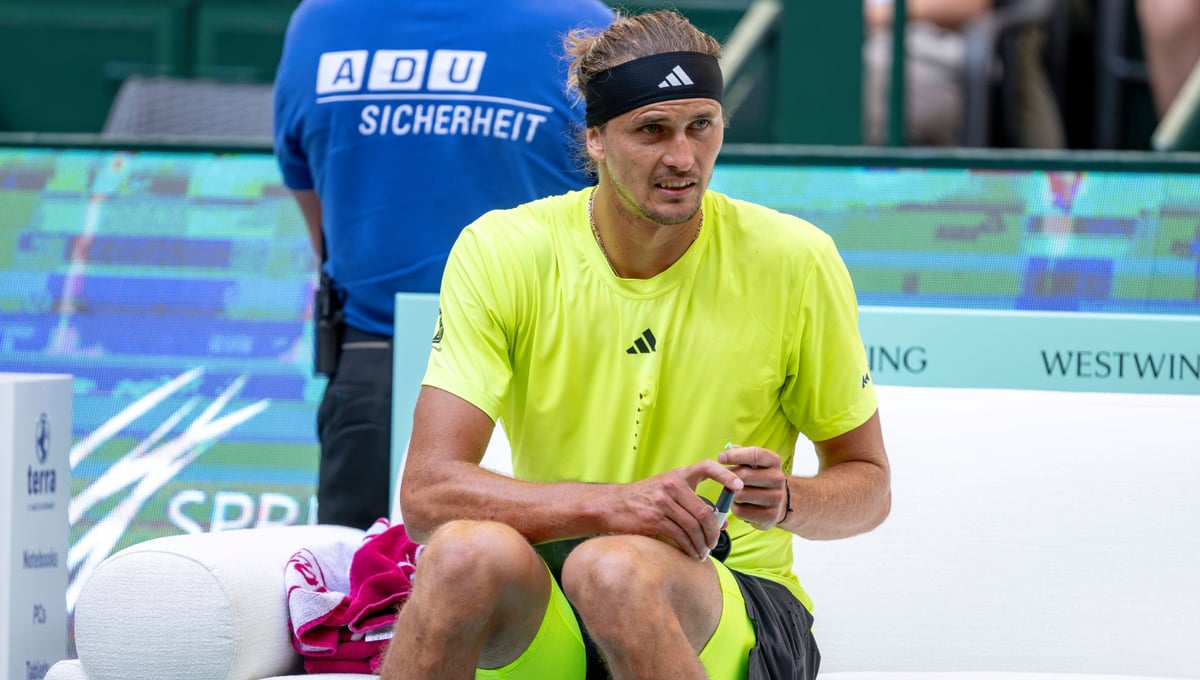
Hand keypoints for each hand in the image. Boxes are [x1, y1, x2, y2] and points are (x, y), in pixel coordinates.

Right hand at [604, 459, 743, 559]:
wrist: (611, 505)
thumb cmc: (644, 499)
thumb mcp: (668, 493)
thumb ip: (694, 503)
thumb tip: (724, 522)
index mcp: (678, 475)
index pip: (707, 467)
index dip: (726, 475)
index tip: (739, 486)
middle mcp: (672, 485)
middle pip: (705, 512)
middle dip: (714, 532)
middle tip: (715, 543)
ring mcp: (662, 502)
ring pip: (694, 527)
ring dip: (702, 545)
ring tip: (703, 552)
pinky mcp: (654, 519)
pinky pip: (680, 537)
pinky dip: (689, 548)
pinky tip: (691, 553)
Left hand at [718, 446, 789, 530]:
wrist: (777, 501)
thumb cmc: (758, 477)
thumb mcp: (754, 462)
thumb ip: (740, 453)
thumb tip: (729, 449)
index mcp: (774, 461)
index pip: (755, 455)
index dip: (735, 456)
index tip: (720, 458)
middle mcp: (778, 479)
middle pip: (745, 475)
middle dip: (729, 477)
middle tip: (722, 479)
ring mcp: (776, 498)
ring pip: (741, 494)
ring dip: (731, 494)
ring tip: (732, 492)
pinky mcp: (770, 516)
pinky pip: (742, 511)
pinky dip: (735, 508)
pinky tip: (738, 504)